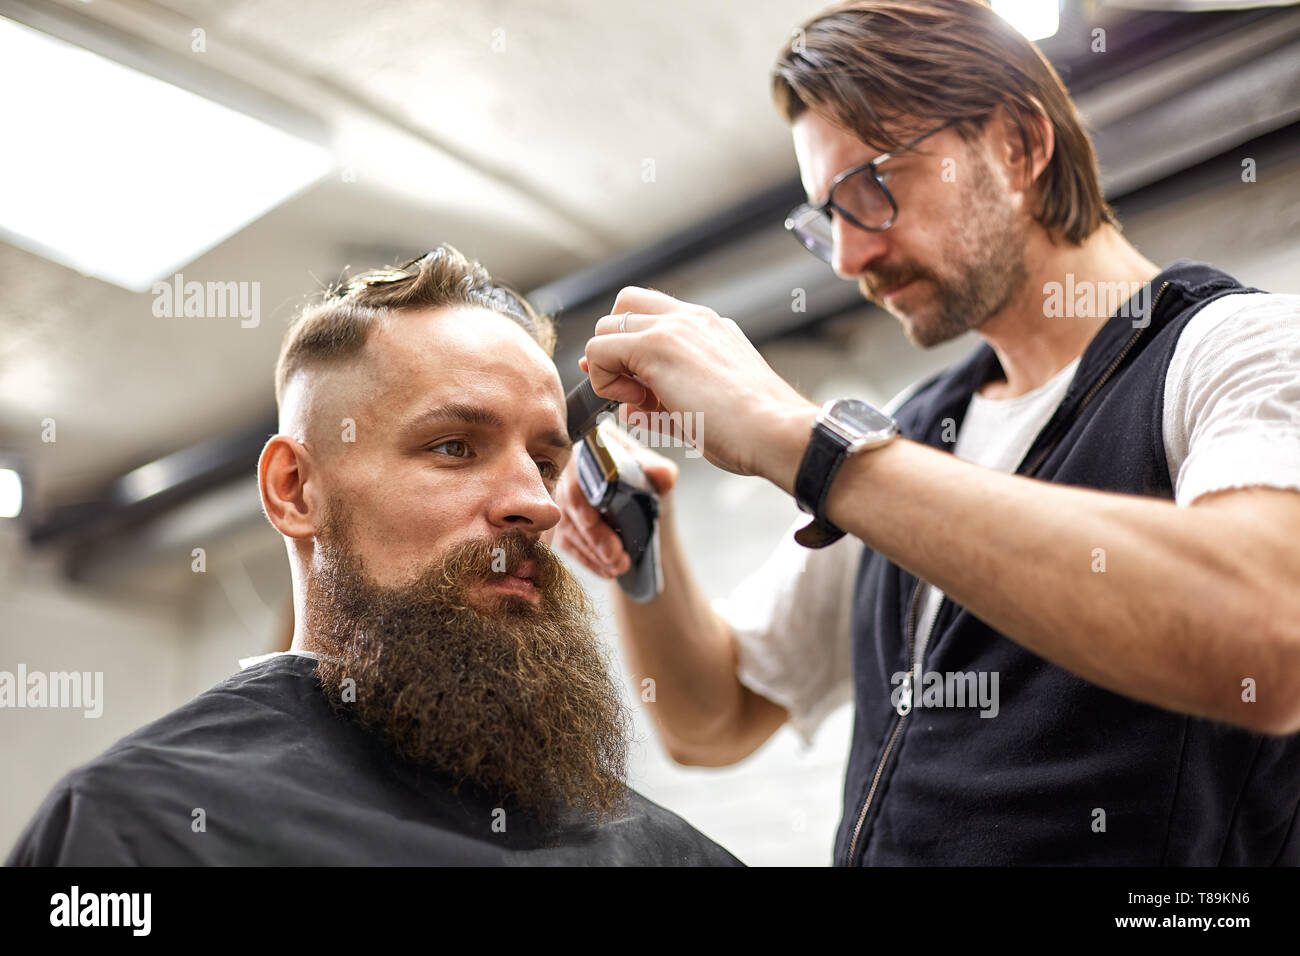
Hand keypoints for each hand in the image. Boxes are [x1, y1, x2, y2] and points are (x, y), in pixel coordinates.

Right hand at [553, 424, 678, 578]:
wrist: (642, 508)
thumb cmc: (646, 484)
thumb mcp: (658, 475)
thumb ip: (661, 472)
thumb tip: (663, 475)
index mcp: (591, 447)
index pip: (578, 469)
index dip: (580, 495)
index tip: (590, 519)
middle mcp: (569, 471)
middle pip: (571, 504)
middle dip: (593, 534)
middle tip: (615, 555)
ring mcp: (562, 499)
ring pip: (568, 528)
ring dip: (592, 552)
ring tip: (619, 567)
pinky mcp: (564, 524)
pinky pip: (569, 544)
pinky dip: (588, 560)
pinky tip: (606, 570)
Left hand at [582, 287, 817, 488]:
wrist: (777, 431)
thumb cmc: (752, 429)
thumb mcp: (703, 408)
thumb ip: (662, 404)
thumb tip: (629, 408)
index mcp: (706, 328)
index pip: (648, 313)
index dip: (627, 345)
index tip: (634, 386)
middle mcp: (690, 319)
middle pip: (621, 309)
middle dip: (615, 351)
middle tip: (635, 392)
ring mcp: (674, 327)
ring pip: (604, 327)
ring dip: (608, 367)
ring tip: (641, 402)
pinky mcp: (658, 345)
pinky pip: (598, 350)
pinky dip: (604, 380)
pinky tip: (639, 404)